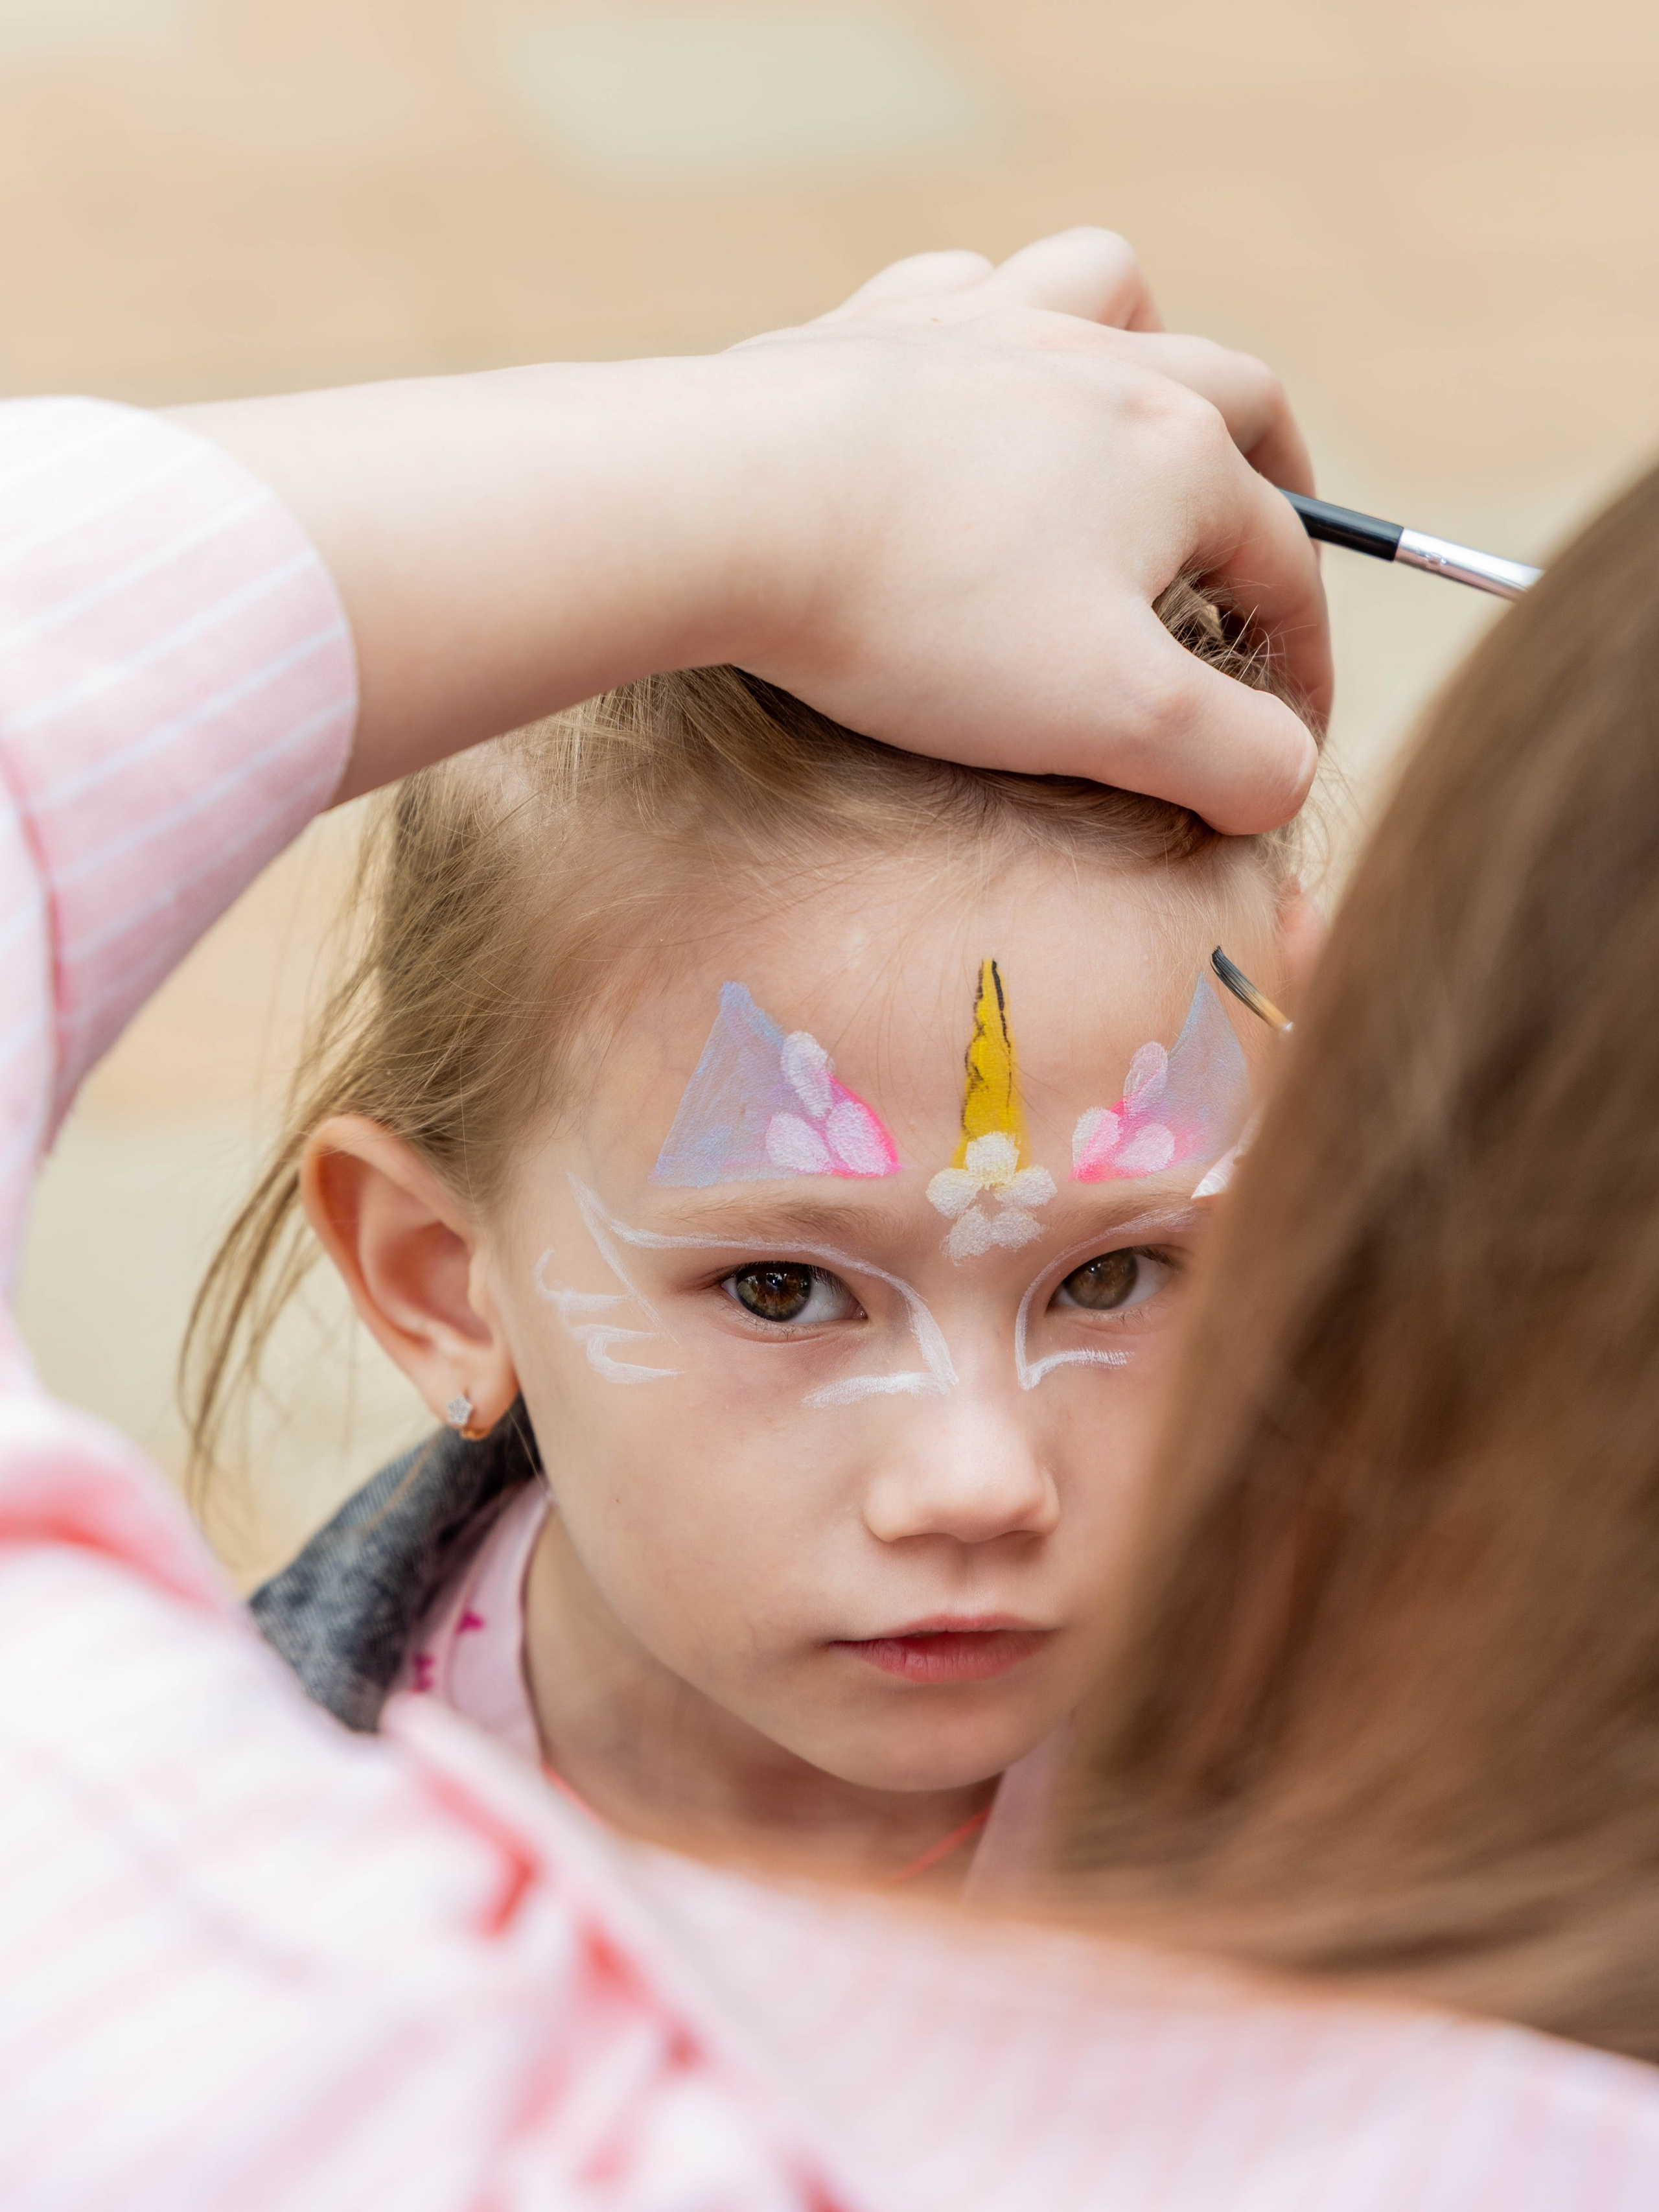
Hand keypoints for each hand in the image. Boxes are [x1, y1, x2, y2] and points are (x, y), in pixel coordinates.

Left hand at [728, 229, 1327, 830]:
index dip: (1303, 659)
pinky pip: (971, 289)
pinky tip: (977, 378)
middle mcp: (1101, 360)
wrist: (727, 509)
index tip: (1284, 733)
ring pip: (1112, 294)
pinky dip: (1001, 324)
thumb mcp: (1114, 718)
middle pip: (1234, 397)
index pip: (1284, 564)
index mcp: (1179, 452)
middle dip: (1274, 477)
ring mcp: (985, 325)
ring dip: (1151, 346)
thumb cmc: (926, 616)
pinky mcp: (875, 324)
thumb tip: (1288, 776)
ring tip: (1141, 411)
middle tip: (1267, 547)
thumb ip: (1233, 756)